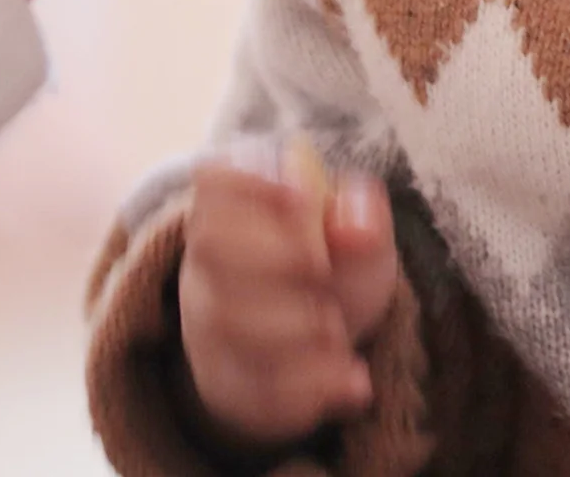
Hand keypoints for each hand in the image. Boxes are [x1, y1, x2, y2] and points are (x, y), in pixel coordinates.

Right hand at [179, 143, 398, 445]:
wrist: (324, 338)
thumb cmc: (338, 263)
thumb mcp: (359, 232)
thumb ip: (362, 216)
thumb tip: (354, 225)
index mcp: (236, 208)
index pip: (216, 181)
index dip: (250, 182)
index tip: (301, 195)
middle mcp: (207, 264)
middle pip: (213, 253)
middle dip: (277, 261)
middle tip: (324, 274)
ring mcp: (206, 327)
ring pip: (227, 326)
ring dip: (297, 329)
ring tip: (336, 328)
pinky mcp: (225, 384)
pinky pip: (251, 388)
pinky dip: (311, 386)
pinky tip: (351, 380)